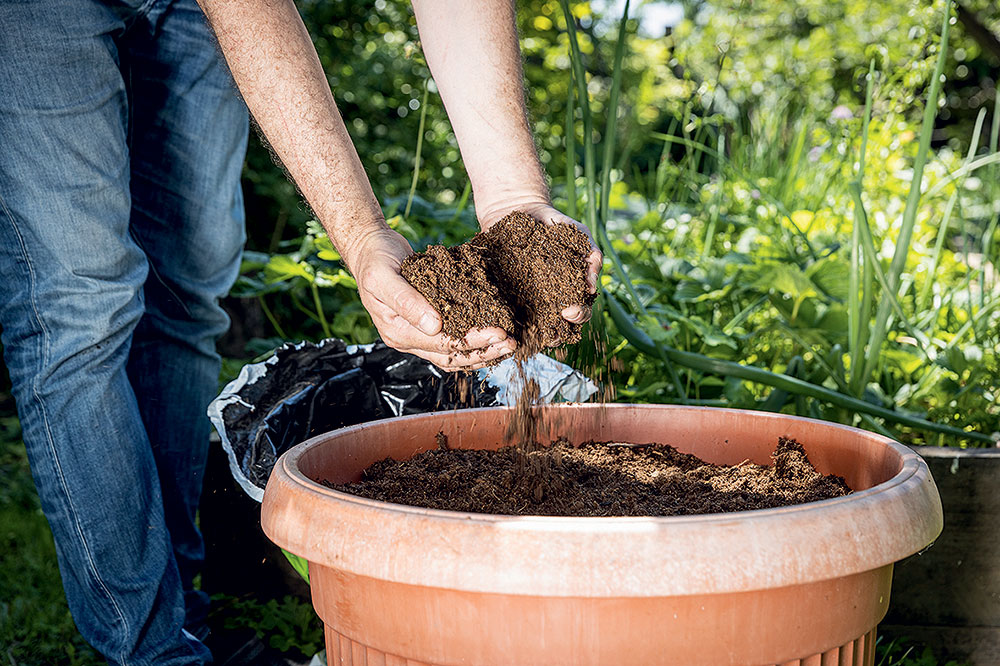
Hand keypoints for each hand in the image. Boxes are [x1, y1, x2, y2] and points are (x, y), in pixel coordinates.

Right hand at [344, 226, 515, 370]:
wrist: (369, 248)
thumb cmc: (375, 259)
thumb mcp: (384, 276)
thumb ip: (406, 300)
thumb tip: (434, 325)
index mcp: (396, 331)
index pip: (441, 344)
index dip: (471, 341)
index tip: (498, 333)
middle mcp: (406, 339)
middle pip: (451, 354)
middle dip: (484, 351)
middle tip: (512, 342)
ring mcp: (416, 335)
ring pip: (453, 354)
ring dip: (481, 352)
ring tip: (508, 344)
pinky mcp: (425, 325)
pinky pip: (451, 342)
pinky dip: (472, 344)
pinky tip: (492, 339)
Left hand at [478, 201, 602, 323]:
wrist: (518, 210)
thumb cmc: (553, 223)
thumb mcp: (577, 234)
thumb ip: (591, 255)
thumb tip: (591, 286)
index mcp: (570, 291)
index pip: (579, 313)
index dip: (578, 316)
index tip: (571, 310)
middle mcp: (550, 302)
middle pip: (558, 329)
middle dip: (559, 333)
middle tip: (553, 328)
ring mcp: (526, 301)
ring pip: (533, 329)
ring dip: (534, 336)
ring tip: (532, 334)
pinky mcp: (504, 297)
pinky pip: (507, 317)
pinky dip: (509, 326)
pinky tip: (507, 328)